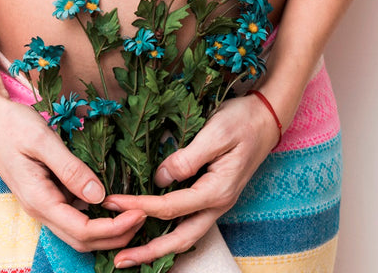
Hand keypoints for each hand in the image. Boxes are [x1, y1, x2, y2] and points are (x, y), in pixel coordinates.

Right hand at [0, 92, 146, 252]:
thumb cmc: (12, 125)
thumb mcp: (42, 141)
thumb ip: (70, 169)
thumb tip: (99, 195)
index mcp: (38, 199)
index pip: (83, 230)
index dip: (115, 228)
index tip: (140, 212)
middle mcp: (40, 209)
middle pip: (82, 240)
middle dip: (116, 235)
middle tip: (143, 216)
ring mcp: (42, 203)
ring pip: (78, 231)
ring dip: (107, 229)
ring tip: (133, 210)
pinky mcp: (46, 194)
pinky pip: (73, 214)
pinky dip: (96, 215)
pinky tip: (112, 199)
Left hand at [102, 94, 279, 267]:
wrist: (266, 119)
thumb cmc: (242, 121)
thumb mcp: (216, 133)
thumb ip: (188, 158)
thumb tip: (160, 179)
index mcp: (218, 190)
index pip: (171, 207)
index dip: (139, 206)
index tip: (112, 203)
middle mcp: (217, 204)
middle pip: (180, 238)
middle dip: (148, 252)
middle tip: (119, 260)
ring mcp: (215, 203)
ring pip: (184, 235)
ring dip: (157, 248)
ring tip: (129, 254)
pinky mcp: (211, 196)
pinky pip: (187, 222)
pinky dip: (167, 232)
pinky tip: (150, 233)